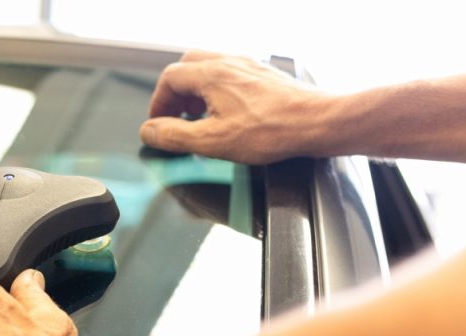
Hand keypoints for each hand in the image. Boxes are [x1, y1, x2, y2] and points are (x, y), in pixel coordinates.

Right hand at [139, 50, 332, 163]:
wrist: (316, 122)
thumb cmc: (272, 130)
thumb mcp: (212, 141)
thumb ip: (174, 136)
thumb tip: (149, 132)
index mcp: (211, 75)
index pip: (169, 79)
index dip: (157, 103)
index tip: (158, 124)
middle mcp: (228, 63)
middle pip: (187, 66)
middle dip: (175, 92)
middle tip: (174, 117)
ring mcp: (247, 66)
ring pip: (208, 67)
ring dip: (195, 90)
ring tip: (197, 116)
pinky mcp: (262, 75)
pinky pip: (229, 74)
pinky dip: (216, 90)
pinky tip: (224, 112)